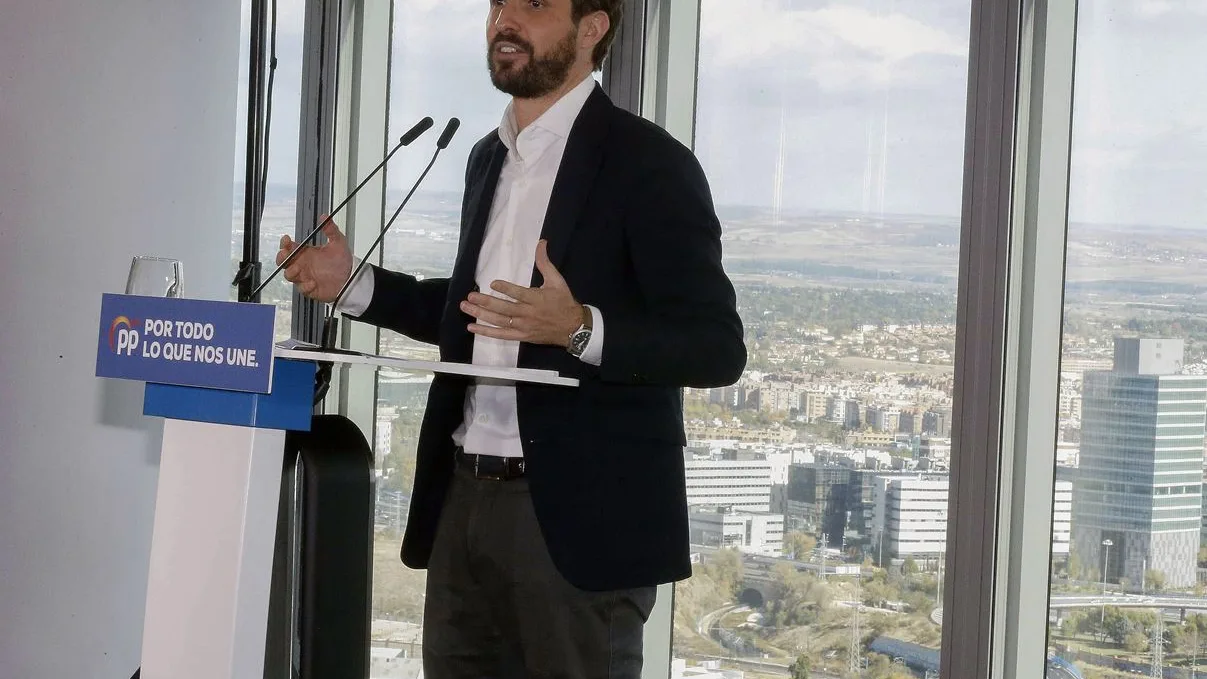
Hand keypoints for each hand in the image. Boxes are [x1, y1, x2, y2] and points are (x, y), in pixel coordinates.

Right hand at [274, 216, 353, 302]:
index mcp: (305, 252)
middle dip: (281, 258)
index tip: (287, 239)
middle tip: (286, 254)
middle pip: (283, 262)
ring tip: (298, 269)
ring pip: (289, 275)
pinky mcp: (310, 289)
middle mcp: (302, 264)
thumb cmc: (341, 260)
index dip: (284, 243)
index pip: (289, 247)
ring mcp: (304, 277)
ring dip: (290, 272)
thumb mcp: (338, 242)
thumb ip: (331, 230)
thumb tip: (325, 216)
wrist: (350, 277)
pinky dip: (305, 286)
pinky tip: (313, 282)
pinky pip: (302, 289)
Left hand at [461, 240, 584, 347]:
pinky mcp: (522, 336)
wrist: (574, 327)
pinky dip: (486, 332)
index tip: (492, 283)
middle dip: (486, 302)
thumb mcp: (557, 280)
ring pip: (499, 321)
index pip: (519, 294)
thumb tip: (541, 243)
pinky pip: (502, 335)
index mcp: (537, 299)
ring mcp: (524, 327)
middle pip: (504, 309)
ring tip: (466, 307)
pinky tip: (472, 326)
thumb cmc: (564, 302)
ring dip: (481, 315)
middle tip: (470, 296)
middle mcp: (528, 314)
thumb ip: (545, 262)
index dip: (506, 289)